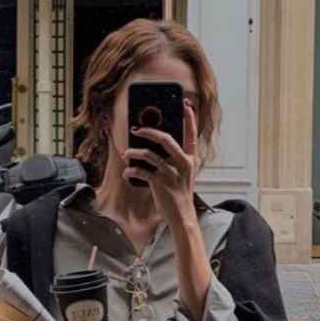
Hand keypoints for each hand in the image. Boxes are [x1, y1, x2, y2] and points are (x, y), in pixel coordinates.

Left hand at [122, 99, 197, 230]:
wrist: (182, 216)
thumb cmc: (178, 193)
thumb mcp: (181, 173)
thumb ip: (172, 159)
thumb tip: (153, 145)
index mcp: (190, 159)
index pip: (192, 134)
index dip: (190, 118)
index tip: (186, 104)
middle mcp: (183, 164)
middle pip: (165, 139)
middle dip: (148, 131)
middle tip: (136, 129)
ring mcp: (172, 174)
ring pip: (149, 155)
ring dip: (133, 153)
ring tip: (127, 154)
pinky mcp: (160, 184)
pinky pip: (141, 172)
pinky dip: (131, 171)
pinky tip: (127, 173)